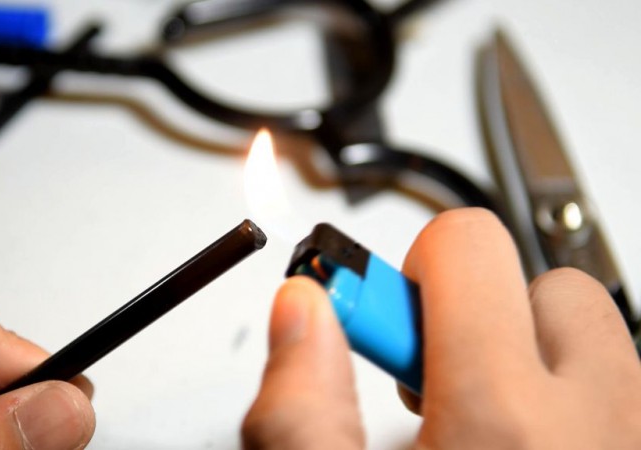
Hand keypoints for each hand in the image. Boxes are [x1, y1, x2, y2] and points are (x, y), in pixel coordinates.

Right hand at [243, 208, 640, 448]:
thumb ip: (300, 410)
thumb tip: (300, 308)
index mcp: (506, 421)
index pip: (465, 242)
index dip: (402, 272)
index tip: (378, 317)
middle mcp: (602, 420)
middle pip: (543, 282)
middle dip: (477, 316)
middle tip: (443, 383)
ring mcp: (636, 432)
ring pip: (591, 334)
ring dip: (532, 358)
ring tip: (492, 421)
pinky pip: (620, 382)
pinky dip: (573, 396)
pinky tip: (532, 444)